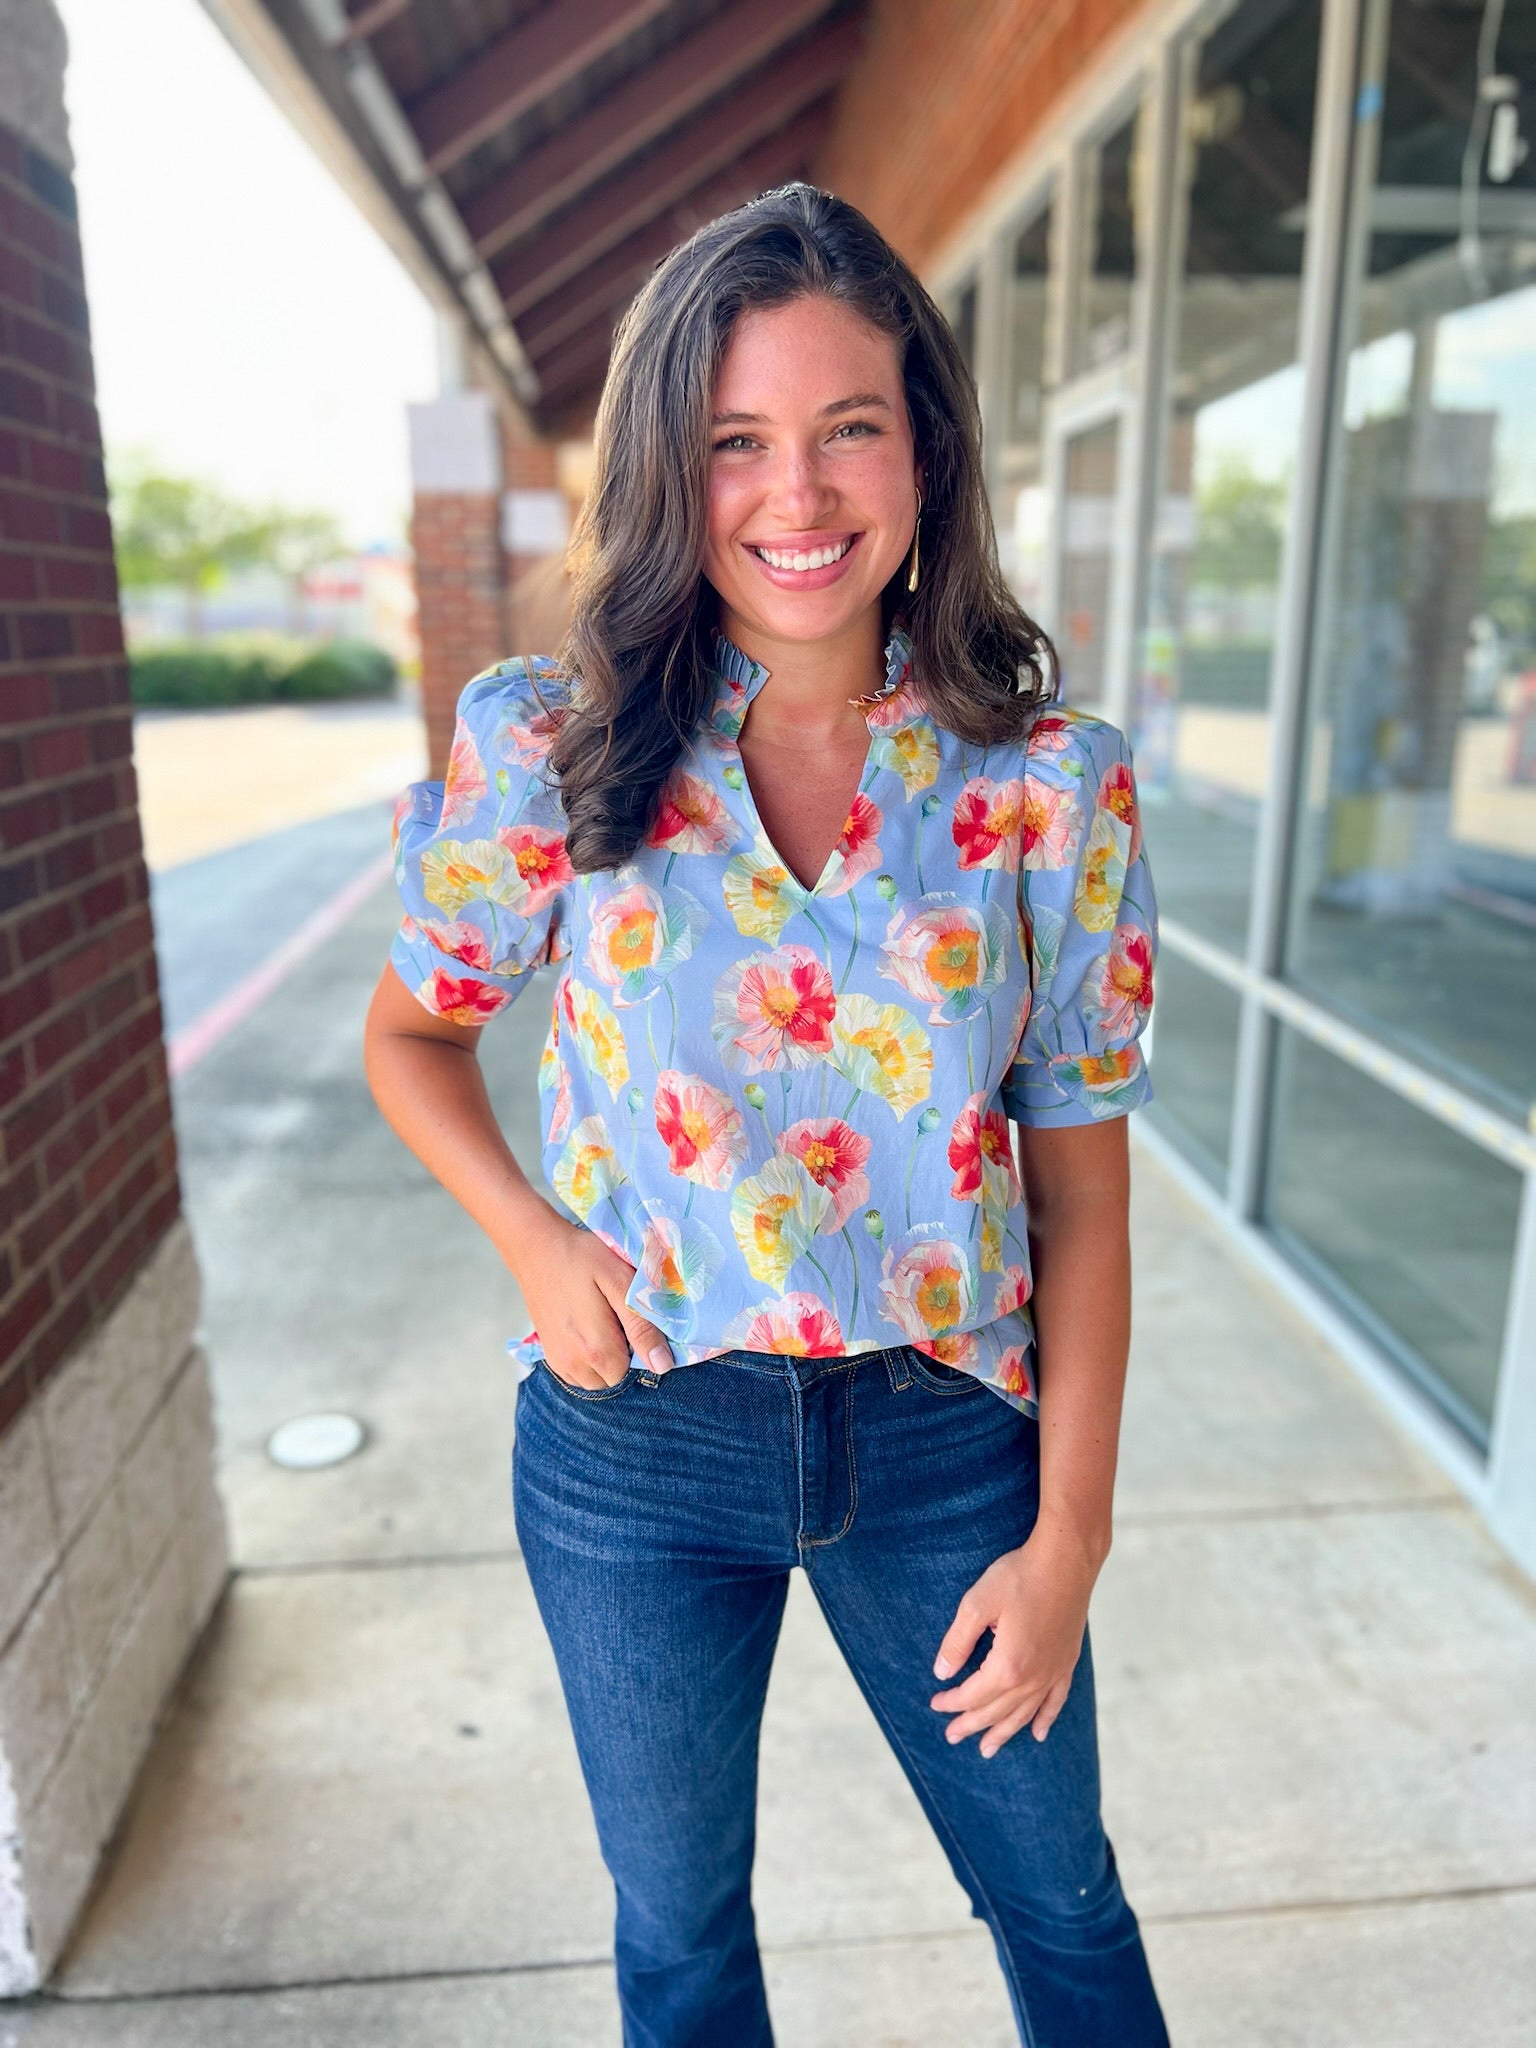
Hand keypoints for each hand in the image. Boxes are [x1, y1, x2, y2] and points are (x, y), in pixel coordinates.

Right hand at [513, 1213, 674, 1390]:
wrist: (537, 1248)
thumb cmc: (581, 1258)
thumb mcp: (620, 1282)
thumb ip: (642, 1325)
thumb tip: (663, 1365)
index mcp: (596, 1349)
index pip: (634, 1369)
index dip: (640, 1346)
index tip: (631, 1317)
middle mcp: (574, 1364)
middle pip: (615, 1376)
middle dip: (622, 1353)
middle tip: (615, 1315)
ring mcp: (558, 1362)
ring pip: (596, 1378)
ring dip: (604, 1359)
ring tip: (601, 1322)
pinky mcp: (549, 1354)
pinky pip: (577, 1374)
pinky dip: (586, 1359)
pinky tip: (586, 1329)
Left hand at [928, 1521, 1100, 1756]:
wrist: (1066, 1561)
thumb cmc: (1019, 1577)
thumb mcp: (977, 1604)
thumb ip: (957, 1642)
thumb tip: (942, 1673)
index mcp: (1008, 1666)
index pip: (973, 1695)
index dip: (951, 1701)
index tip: (935, 1703)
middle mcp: (1033, 1678)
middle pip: (996, 1711)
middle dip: (971, 1724)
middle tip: (951, 1736)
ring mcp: (1053, 1673)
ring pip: (1024, 1714)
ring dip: (1003, 1732)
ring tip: (987, 1749)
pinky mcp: (1066, 1662)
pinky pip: (1055, 1702)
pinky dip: (1045, 1720)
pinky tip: (1038, 1733)